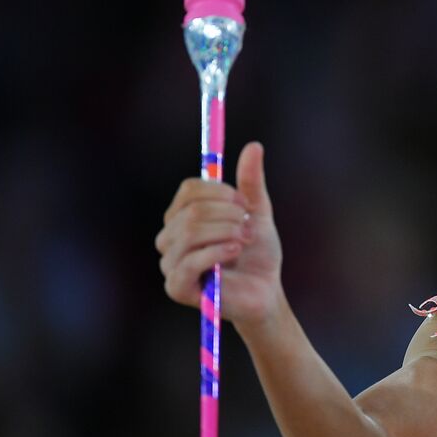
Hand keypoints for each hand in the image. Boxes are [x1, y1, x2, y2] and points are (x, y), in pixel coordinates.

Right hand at [156, 141, 283, 328]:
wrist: (266, 291)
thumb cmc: (257, 253)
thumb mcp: (258, 212)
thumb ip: (252, 182)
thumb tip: (254, 145)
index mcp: (184, 216)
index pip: (189, 190)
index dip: (220, 191)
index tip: (245, 202)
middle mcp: (171, 237)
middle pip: (191, 210)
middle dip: (228, 214)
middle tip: (249, 225)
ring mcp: (170, 263)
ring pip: (190, 232)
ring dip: (227, 232)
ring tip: (246, 239)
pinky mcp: (176, 287)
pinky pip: (189, 261)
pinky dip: (217, 251)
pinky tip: (236, 250)